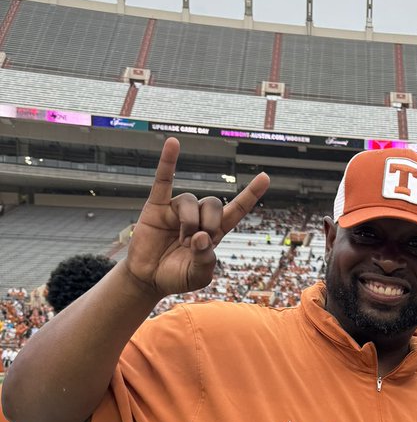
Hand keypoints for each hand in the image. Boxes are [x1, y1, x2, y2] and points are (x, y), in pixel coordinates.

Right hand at [123, 137, 269, 299]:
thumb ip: (206, 260)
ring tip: (181, 240)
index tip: (264, 177)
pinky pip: (163, 180)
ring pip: (191, 201)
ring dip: (189, 222)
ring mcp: (177, 210)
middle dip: (209, 223)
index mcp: (213, 232)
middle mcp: (198, 216)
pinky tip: (173, 143)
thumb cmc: (176, 276)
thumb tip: (202, 237)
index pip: (236, 210)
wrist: (148, 278)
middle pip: (214, 203)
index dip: (250, 195)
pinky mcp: (156, 206)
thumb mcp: (198, 276)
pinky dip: (168, 161)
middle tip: (196, 243)